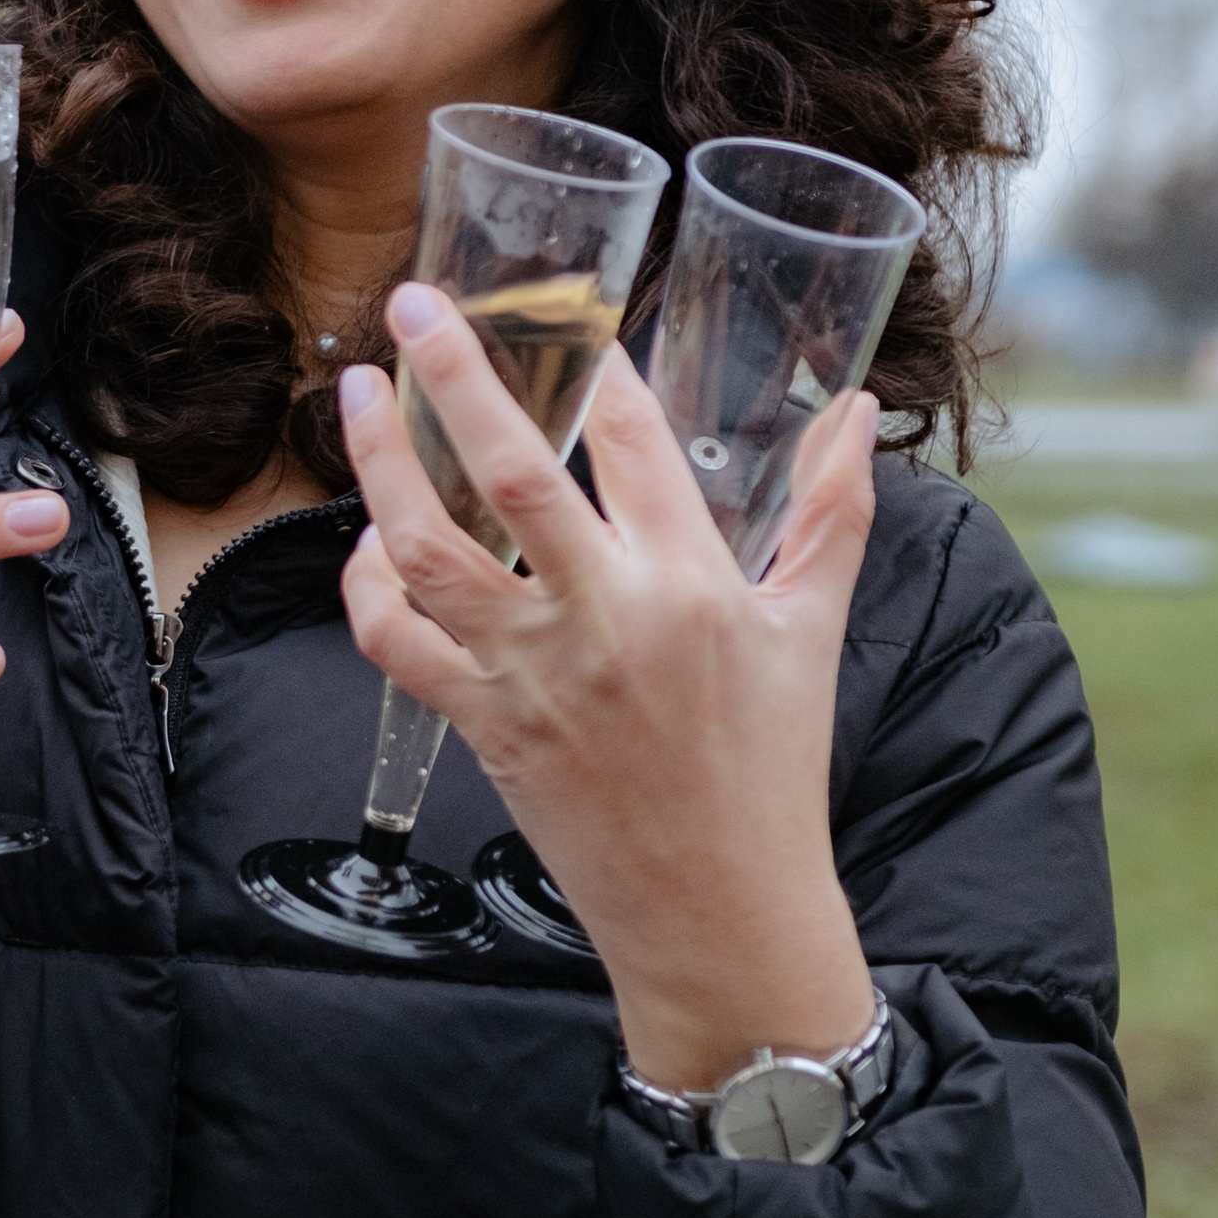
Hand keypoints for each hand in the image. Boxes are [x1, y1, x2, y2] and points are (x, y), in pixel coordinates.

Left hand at [338, 286, 877, 1097]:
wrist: (719, 914)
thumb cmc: (772, 771)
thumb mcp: (811, 632)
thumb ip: (832, 510)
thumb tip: (858, 409)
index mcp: (693, 585)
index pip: (636, 442)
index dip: (603, 366)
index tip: (575, 313)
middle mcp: (606, 619)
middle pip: (515, 472)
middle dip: (456, 375)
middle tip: (416, 304)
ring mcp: (534, 675)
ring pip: (430, 551)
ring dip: (382, 468)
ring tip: (359, 397)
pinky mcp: (485, 727)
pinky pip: (399, 646)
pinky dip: (368, 589)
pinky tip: (368, 542)